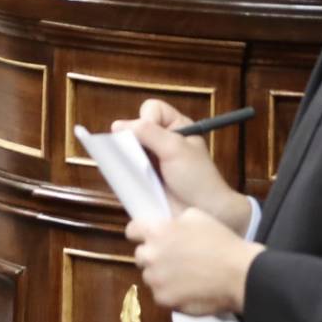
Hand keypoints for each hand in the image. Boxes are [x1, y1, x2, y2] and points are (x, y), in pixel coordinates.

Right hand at [114, 99, 255, 231]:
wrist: (205, 212)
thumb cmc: (197, 178)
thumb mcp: (175, 149)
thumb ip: (149, 133)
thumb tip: (117, 126)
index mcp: (177, 126)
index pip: (151, 109)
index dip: (147, 119)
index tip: (149, 138)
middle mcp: (163, 139)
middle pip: (136, 127)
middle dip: (134, 140)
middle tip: (141, 156)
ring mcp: (153, 159)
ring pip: (129, 148)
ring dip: (129, 157)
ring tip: (137, 170)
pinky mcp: (145, 177)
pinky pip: (127, 167)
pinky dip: (126, 171)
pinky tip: (132, 178)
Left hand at [127, 208, 261, 315]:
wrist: (239, 274)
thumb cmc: (221, 242)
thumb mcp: (196, 216)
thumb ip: (173, 221)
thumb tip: (167, 227)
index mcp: (157, 231)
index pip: (132, 231)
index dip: (140, 233)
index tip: (148, 237)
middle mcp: (151, 255)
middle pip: (140, 255)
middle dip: (153, 256)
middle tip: (173, 258)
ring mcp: (156, 280)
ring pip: (150, 277)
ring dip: (161, 276)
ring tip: (184, 276)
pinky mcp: (164, 300)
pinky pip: (160, 295)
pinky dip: (170, 293)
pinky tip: (189, 289)